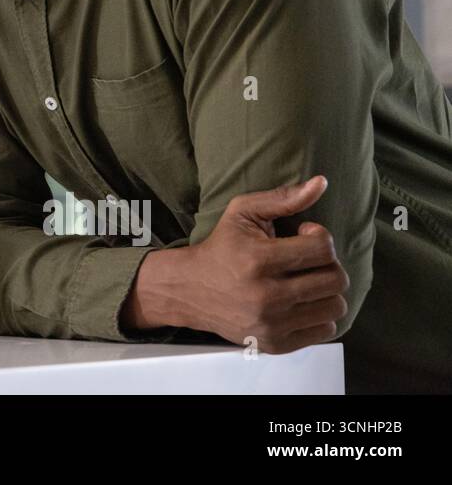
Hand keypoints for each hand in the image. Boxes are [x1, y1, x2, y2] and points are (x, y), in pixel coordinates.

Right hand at [179, 175, 349, 352]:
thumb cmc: (221, 247)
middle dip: (328, 264)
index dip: (320, 236)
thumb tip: (322, 182)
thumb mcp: (242, 213)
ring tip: (307, 281)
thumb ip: (283, 198)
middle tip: (309, 259)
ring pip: (336, 307)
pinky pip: (325, 330)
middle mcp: (267, 295)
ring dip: (327, 291)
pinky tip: (301, 301)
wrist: (189, 289)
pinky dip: (319, 315)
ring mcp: (272, 323)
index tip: (304, 234)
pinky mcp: (275, 343)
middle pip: (335, 279)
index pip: (323, 249)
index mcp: (259, 259)